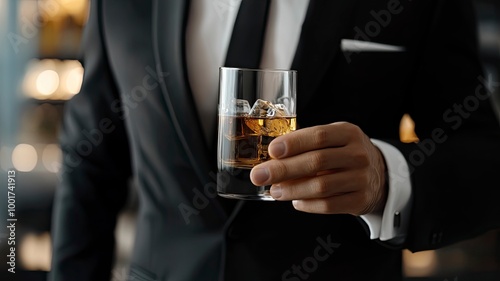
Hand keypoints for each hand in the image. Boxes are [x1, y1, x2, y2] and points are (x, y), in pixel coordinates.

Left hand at [250, 122, 387, 215]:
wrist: (378, 175)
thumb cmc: (344, 154)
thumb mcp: (333, 140)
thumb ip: (307, 144)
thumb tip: (271, 157)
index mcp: (348, 133)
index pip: (318, 136)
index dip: (293, 143)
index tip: (272, 151)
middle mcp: (357, 154)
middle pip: (316, 161)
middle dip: (283, 169)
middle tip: (260, 175)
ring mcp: (361, 178)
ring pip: (321, 186)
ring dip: (292, 190)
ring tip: (275, 191)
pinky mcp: (360, 200)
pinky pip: (328, 205)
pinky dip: (308, 205)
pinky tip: (296, 201)